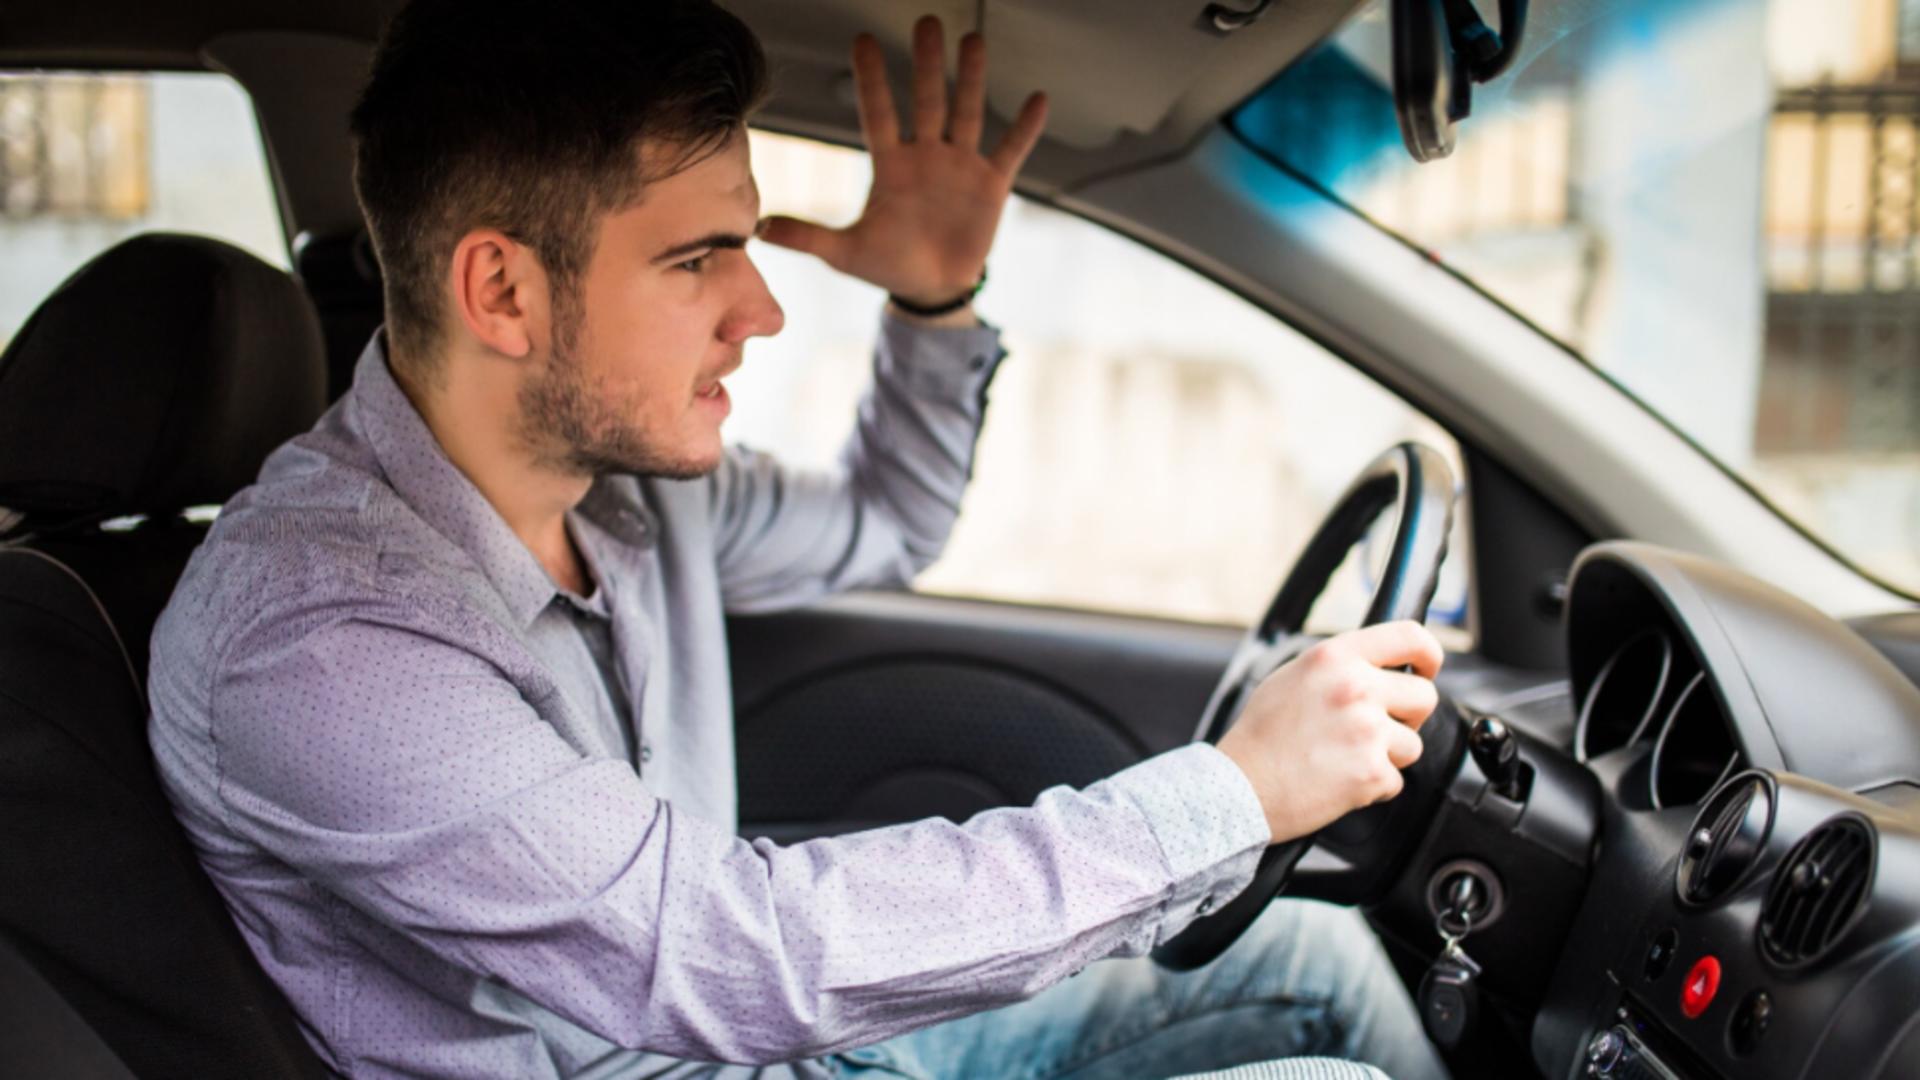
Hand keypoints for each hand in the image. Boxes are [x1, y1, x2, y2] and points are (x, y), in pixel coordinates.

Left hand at [758, 15, 1047, 308]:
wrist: (931, 288)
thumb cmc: (888, 265)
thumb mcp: (845, 253)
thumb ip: (808, 237)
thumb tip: (759, 229)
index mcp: (891, 166)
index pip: (879, 114)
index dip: (873, 80)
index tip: (863, 40)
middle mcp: (925, 156)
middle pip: (927, 101)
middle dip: (928, 64)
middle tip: (927, 22)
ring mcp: (959, 166)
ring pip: (966, 113)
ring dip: (971, 79)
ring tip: (973, 41)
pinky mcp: (991, 184)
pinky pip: (1010, 150)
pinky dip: (1024, 128)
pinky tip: (1037, 99)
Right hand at [1216, 621, 1444, 844]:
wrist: (1241, 786)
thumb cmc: (1261, 735)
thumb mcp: (1294, 675)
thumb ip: (1339, 665)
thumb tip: (1379, 667)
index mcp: (1335, 657)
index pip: (1410, 638)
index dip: (1429, 655)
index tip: (1426, 668)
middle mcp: (1356, 687)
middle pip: (1423, 696)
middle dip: (1407, 714)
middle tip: (1377, 727)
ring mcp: (1367, 731)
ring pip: (1412, 743)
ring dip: (1387, 754)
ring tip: (1346, 757)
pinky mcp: (1372, 772)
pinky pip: (1395, 780)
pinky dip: (1372, 785)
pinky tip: (1340, 779)